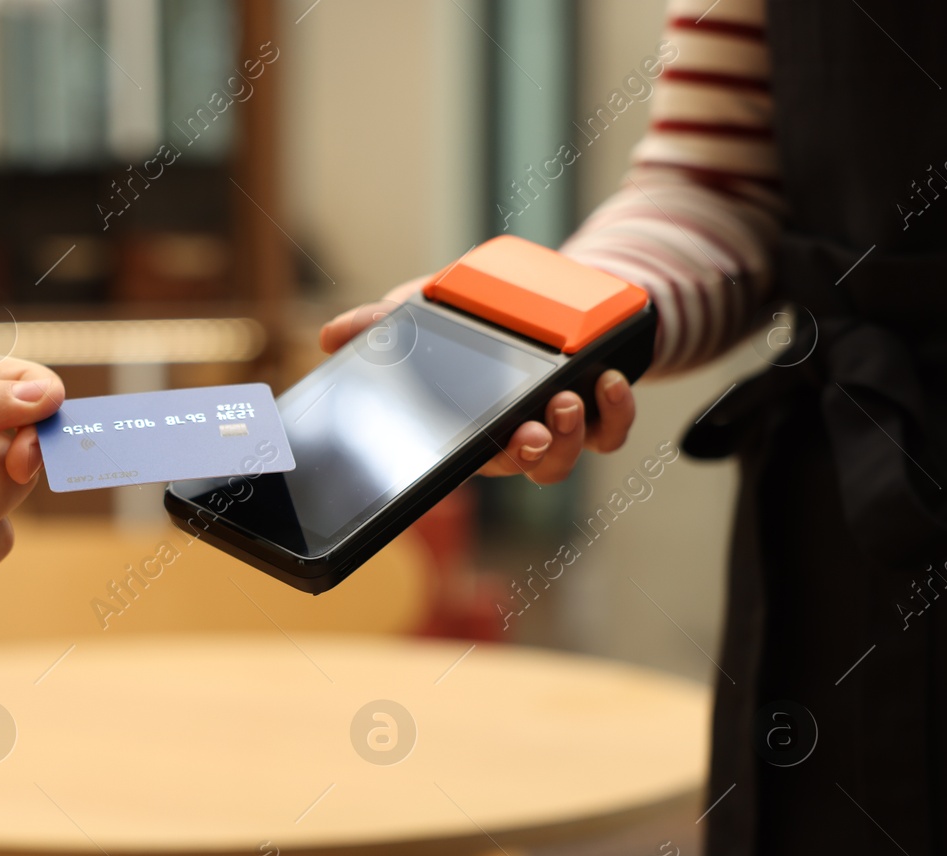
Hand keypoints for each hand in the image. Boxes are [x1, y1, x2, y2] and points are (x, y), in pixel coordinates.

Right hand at [319, 275, 636, 483]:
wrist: (546, 297)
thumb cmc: (476, 318)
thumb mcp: (424, 313)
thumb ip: (381, 326)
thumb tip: (331, 336)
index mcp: (468, 428)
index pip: (464, 460)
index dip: (466, 466)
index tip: (471, 453)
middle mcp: (513, 438)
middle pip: (520, 466)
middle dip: (527, 453)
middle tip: (531, 432)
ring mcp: (559, 429)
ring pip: (562, 458)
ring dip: (568, 436)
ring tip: (566, 400)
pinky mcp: (600, 412)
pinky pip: (610, 431)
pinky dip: (615, 412)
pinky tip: (609, 381)